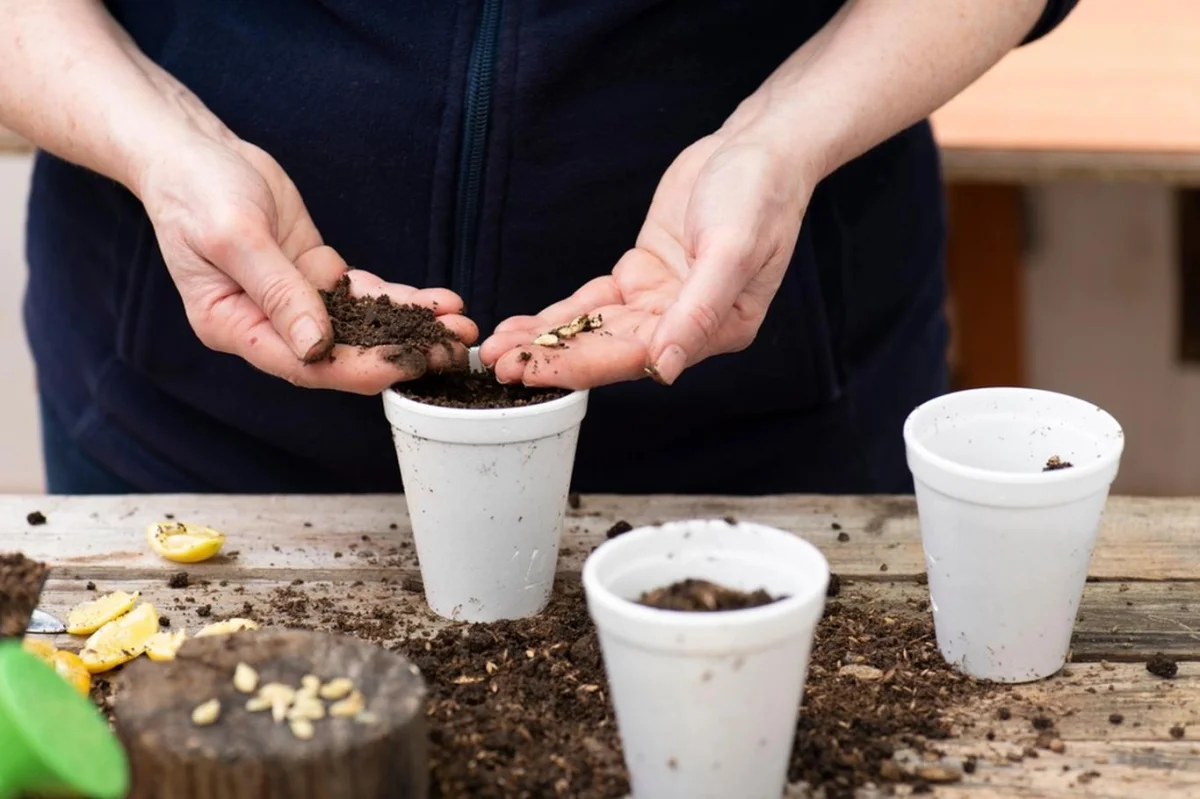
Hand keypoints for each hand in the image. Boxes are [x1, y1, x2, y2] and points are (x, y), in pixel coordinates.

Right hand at [137, 133, 476, 392]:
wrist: (197, 153)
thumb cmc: (197, 191)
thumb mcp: (234, 236)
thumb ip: (277, 291)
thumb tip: (317, 347)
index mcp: (234, 327)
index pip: (303, 364)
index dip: (356, 369)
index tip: (404, 366)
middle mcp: (267, 324)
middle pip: (341, 356)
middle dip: (398, 355)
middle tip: (451, 352)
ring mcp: (296, 302)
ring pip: (361, 328)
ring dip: (411, 330)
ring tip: (460, 329)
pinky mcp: (317, 277)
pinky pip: (365, 296)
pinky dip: (403, 301)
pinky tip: (440, 303)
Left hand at [480, 130, 813, 387]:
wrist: (757, 147)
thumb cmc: (758, 195)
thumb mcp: (733, 249)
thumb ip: (699, 311)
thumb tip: (665, 368)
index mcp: (717, 330)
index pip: (638, 357)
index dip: (581, 366)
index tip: (532, 371)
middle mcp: (686, 326)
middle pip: (609, 350)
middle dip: (551, 358)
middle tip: (496, 365)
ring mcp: (661, 302)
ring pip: (595, 331)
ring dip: (547, 341)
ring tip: (495, 350)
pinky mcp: (642, 277)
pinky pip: (594, 305)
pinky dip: (557, 316)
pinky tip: (521, 327)